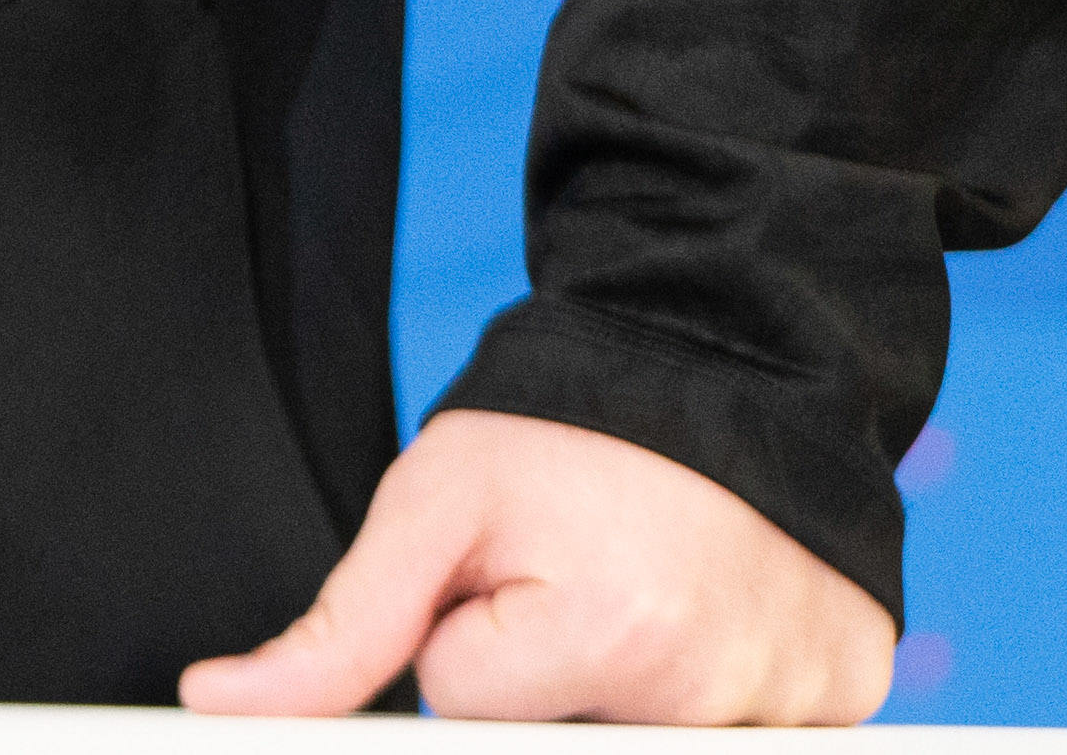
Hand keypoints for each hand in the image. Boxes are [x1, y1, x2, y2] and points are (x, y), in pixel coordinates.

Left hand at [182, 406, 893, 726]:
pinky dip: (716, 688)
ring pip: (647, 738)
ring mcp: (798, 703)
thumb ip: (339, 626)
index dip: (468, 640)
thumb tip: (217, 703)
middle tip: (577, 579)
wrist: (735, 349)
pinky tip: (713, 606)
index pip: (464, 707)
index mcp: (613, 639)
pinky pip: (751, 730)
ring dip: (628, 687)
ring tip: (646, 582)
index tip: (514, 575)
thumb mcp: (439, 499)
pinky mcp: (849, 700)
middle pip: (565, 739)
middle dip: (546, 680)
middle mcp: (719, 694)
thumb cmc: (575, 425)